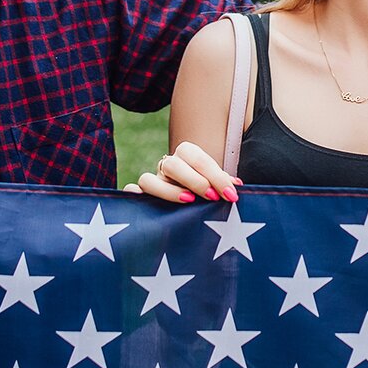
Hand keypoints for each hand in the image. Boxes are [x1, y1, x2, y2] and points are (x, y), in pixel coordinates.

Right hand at [124, 140, 240, 204]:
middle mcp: (167, 167)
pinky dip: (133, 197)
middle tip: (213, 197)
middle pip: (173, 164)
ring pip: (147, 179)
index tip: (231, 194)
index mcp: (186, 156)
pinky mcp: (139, 198)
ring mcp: (152, 182)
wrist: (186, 211)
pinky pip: (129, 193)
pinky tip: (149, 209)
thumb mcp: (216, 186)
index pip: (198, 159)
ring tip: (188, 201)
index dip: (216, 176)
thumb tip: (237, 185)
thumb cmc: (206, 194)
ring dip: (168, 191)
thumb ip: (223, 183)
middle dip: (195, 180)